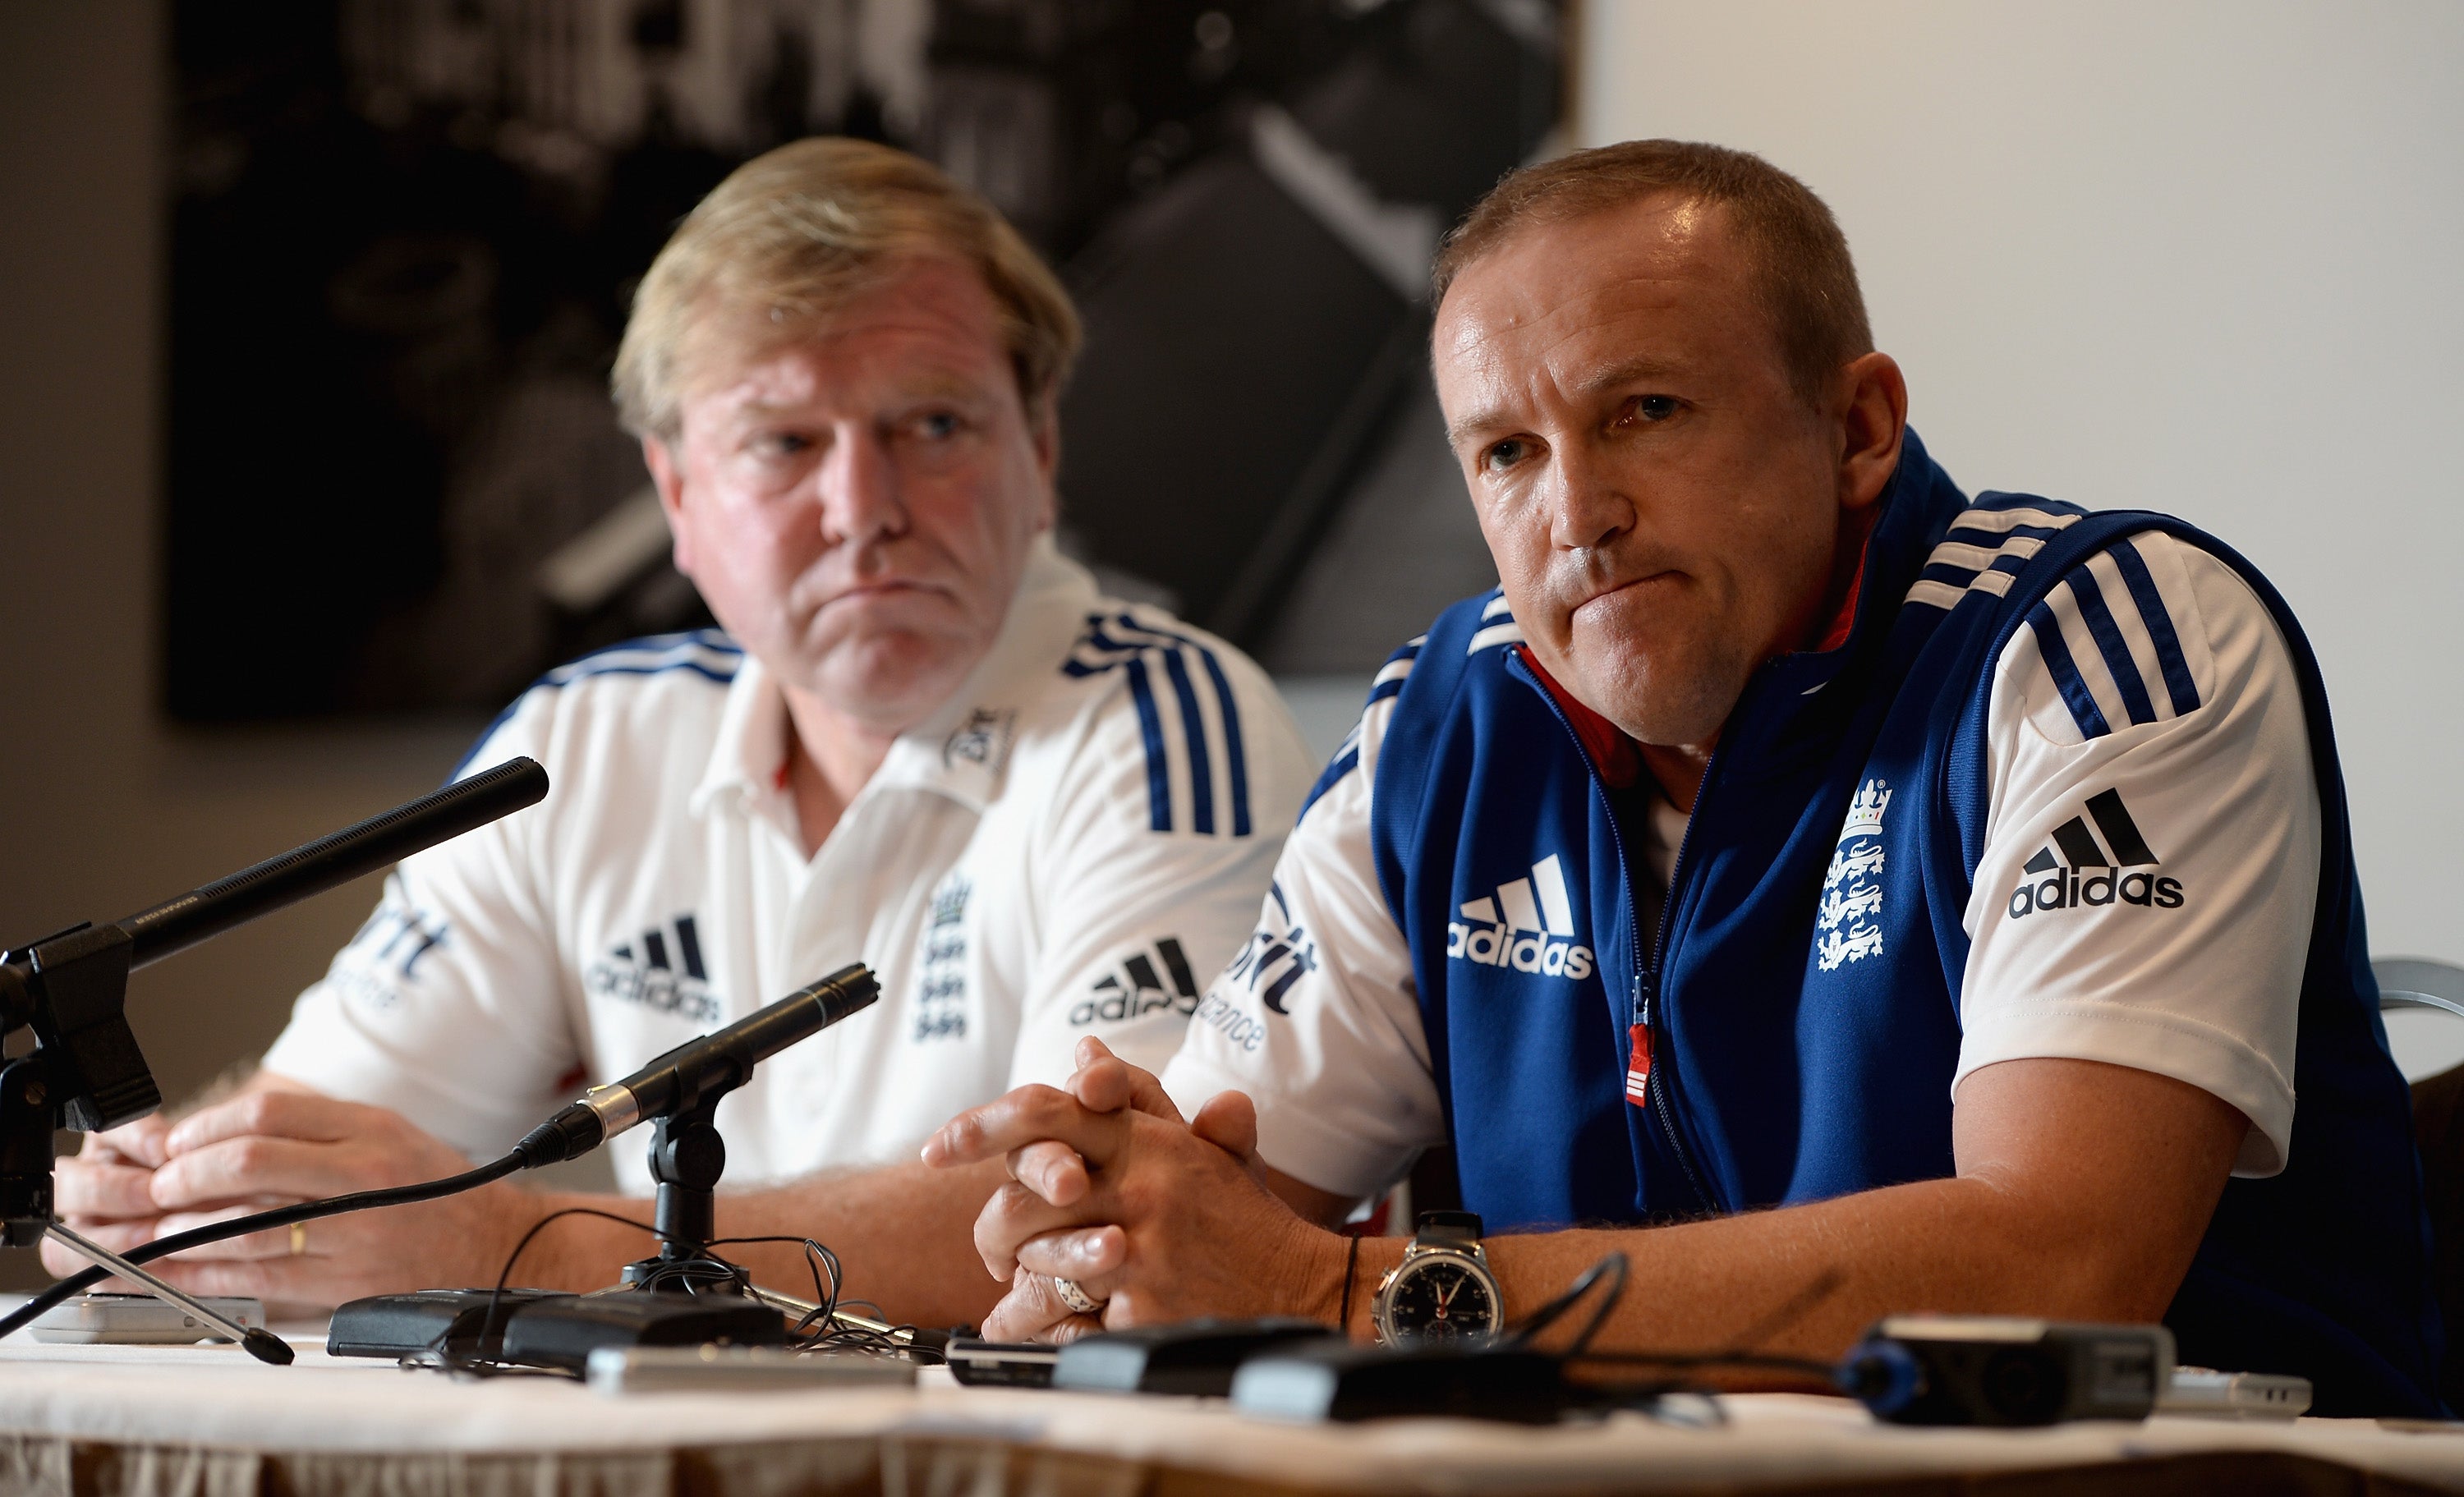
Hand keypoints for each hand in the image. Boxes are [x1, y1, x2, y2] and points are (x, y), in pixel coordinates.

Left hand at [40, 1087, 552, 1311]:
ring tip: (158, 1228)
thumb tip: (228, 1134)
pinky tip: (182, 1269)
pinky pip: (257, 1276)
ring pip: (244, 1226)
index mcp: (371, 1129)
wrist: (493, 1247)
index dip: (209, 1127)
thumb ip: (318, 1130)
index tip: (180, 1143)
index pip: (269, 1114)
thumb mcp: (388, 1133)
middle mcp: (362, 1175)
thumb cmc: (436, 1190)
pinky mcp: (344, 1280)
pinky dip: (207, 1274)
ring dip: (185, 1229)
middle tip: (161, 1184)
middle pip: (249, 1162)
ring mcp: (353, 1231)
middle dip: (187, 1175)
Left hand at [923, 1038, 1344, 1341]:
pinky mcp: (1142, 1312)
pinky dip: (1041, 1330)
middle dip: (994, 1231)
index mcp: (1148, 1141)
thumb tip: (1083, 1049)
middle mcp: (1142, 1188)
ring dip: (1017, 1286)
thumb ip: (1138, 1097)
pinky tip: (1037, 1333)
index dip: (981, 1125)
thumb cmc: (1243, 1217)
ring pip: (1034, 1262)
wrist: (1303, 1287)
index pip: (1045, 1112)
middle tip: (994, 1251)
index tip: (937, 1146)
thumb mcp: (1200, 1147)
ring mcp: (1140, 1252)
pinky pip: (1062, 1321)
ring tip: (1013, 1300)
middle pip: (1020, 1199)